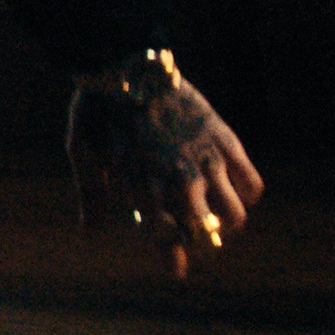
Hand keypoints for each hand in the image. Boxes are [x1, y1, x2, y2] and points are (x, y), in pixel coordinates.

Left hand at [68, 73, 264, 278]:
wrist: (126, 63)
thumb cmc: (99, 110)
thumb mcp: (83, 151)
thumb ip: (91, 194)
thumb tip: (91, 235)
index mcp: (140, 182)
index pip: (163, 232)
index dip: (172, 254)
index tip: (177, 271)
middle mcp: (175, 175)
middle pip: (201, 230)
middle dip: (203, 245)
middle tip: (202, 244)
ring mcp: (202, 157)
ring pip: (233, 212)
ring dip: (229, 224)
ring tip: (222, 222)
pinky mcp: (223, 138)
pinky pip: (250, 180)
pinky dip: (249, 194)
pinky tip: (240, 194)